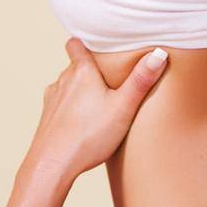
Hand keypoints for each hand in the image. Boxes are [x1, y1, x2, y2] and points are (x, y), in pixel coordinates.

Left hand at [23, 39, 168, 180]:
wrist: (52, 165)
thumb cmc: (89, 136)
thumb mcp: (123, 107)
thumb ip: (141, 80)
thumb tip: (159, 53)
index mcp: (82, 72)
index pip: (76, 44)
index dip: (85, 41)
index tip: (97, 42)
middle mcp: (63, 81)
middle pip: (76, 66)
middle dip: (90, 68)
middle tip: (110, 75)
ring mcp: (52, 100)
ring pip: (67, 86)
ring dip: (80, 89)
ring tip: (98, 99)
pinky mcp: (47, 119)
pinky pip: (61, 105)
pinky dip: (71, 108)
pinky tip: (83, 122)